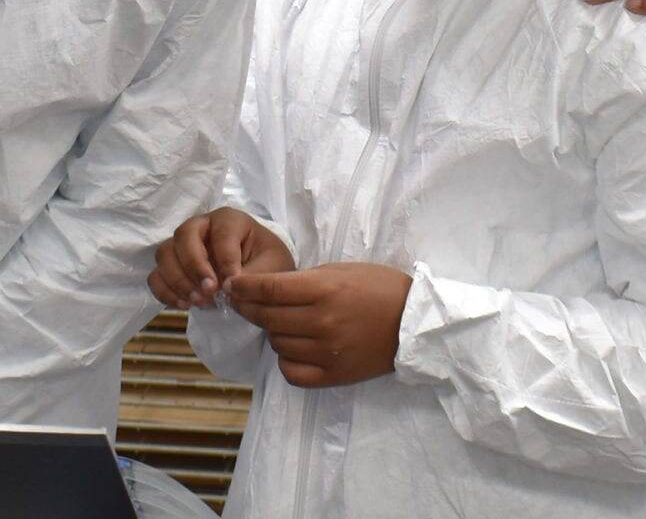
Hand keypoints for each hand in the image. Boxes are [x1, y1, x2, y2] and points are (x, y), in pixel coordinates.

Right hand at [149, 207, 294, 308]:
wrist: (260, 277)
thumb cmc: (268, 264)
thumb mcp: (273, 268)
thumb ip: (253, 276)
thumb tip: (228, 287)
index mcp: (230, 220)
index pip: (221, 234)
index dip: (225, 260)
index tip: (231, 284)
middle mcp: (202, 226)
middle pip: (184, 235)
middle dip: (194, 265)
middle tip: (209, 291)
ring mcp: (184, 246)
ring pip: (165, 253)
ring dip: (178, 280)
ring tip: (198, 302)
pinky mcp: (174, 266)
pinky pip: (156, 275)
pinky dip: (165, 292)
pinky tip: (185, 306)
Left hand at [224, 263, 413, 388]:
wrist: (413, 323)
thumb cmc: (379, 287)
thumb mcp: (342, 270)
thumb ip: (304, 280)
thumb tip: (267, 289)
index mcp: (325, 290)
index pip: (270, 290)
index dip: (244, 287)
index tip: (231, 286)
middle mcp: (322, 321)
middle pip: (267, 318)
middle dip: (248, 308)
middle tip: (242, 302)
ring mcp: (327, 351)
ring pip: (277, 344)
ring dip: (272, 332)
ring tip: (281, 323)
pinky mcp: (334, 375)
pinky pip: (291, 372)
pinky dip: (286, 359)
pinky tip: (292, 348)